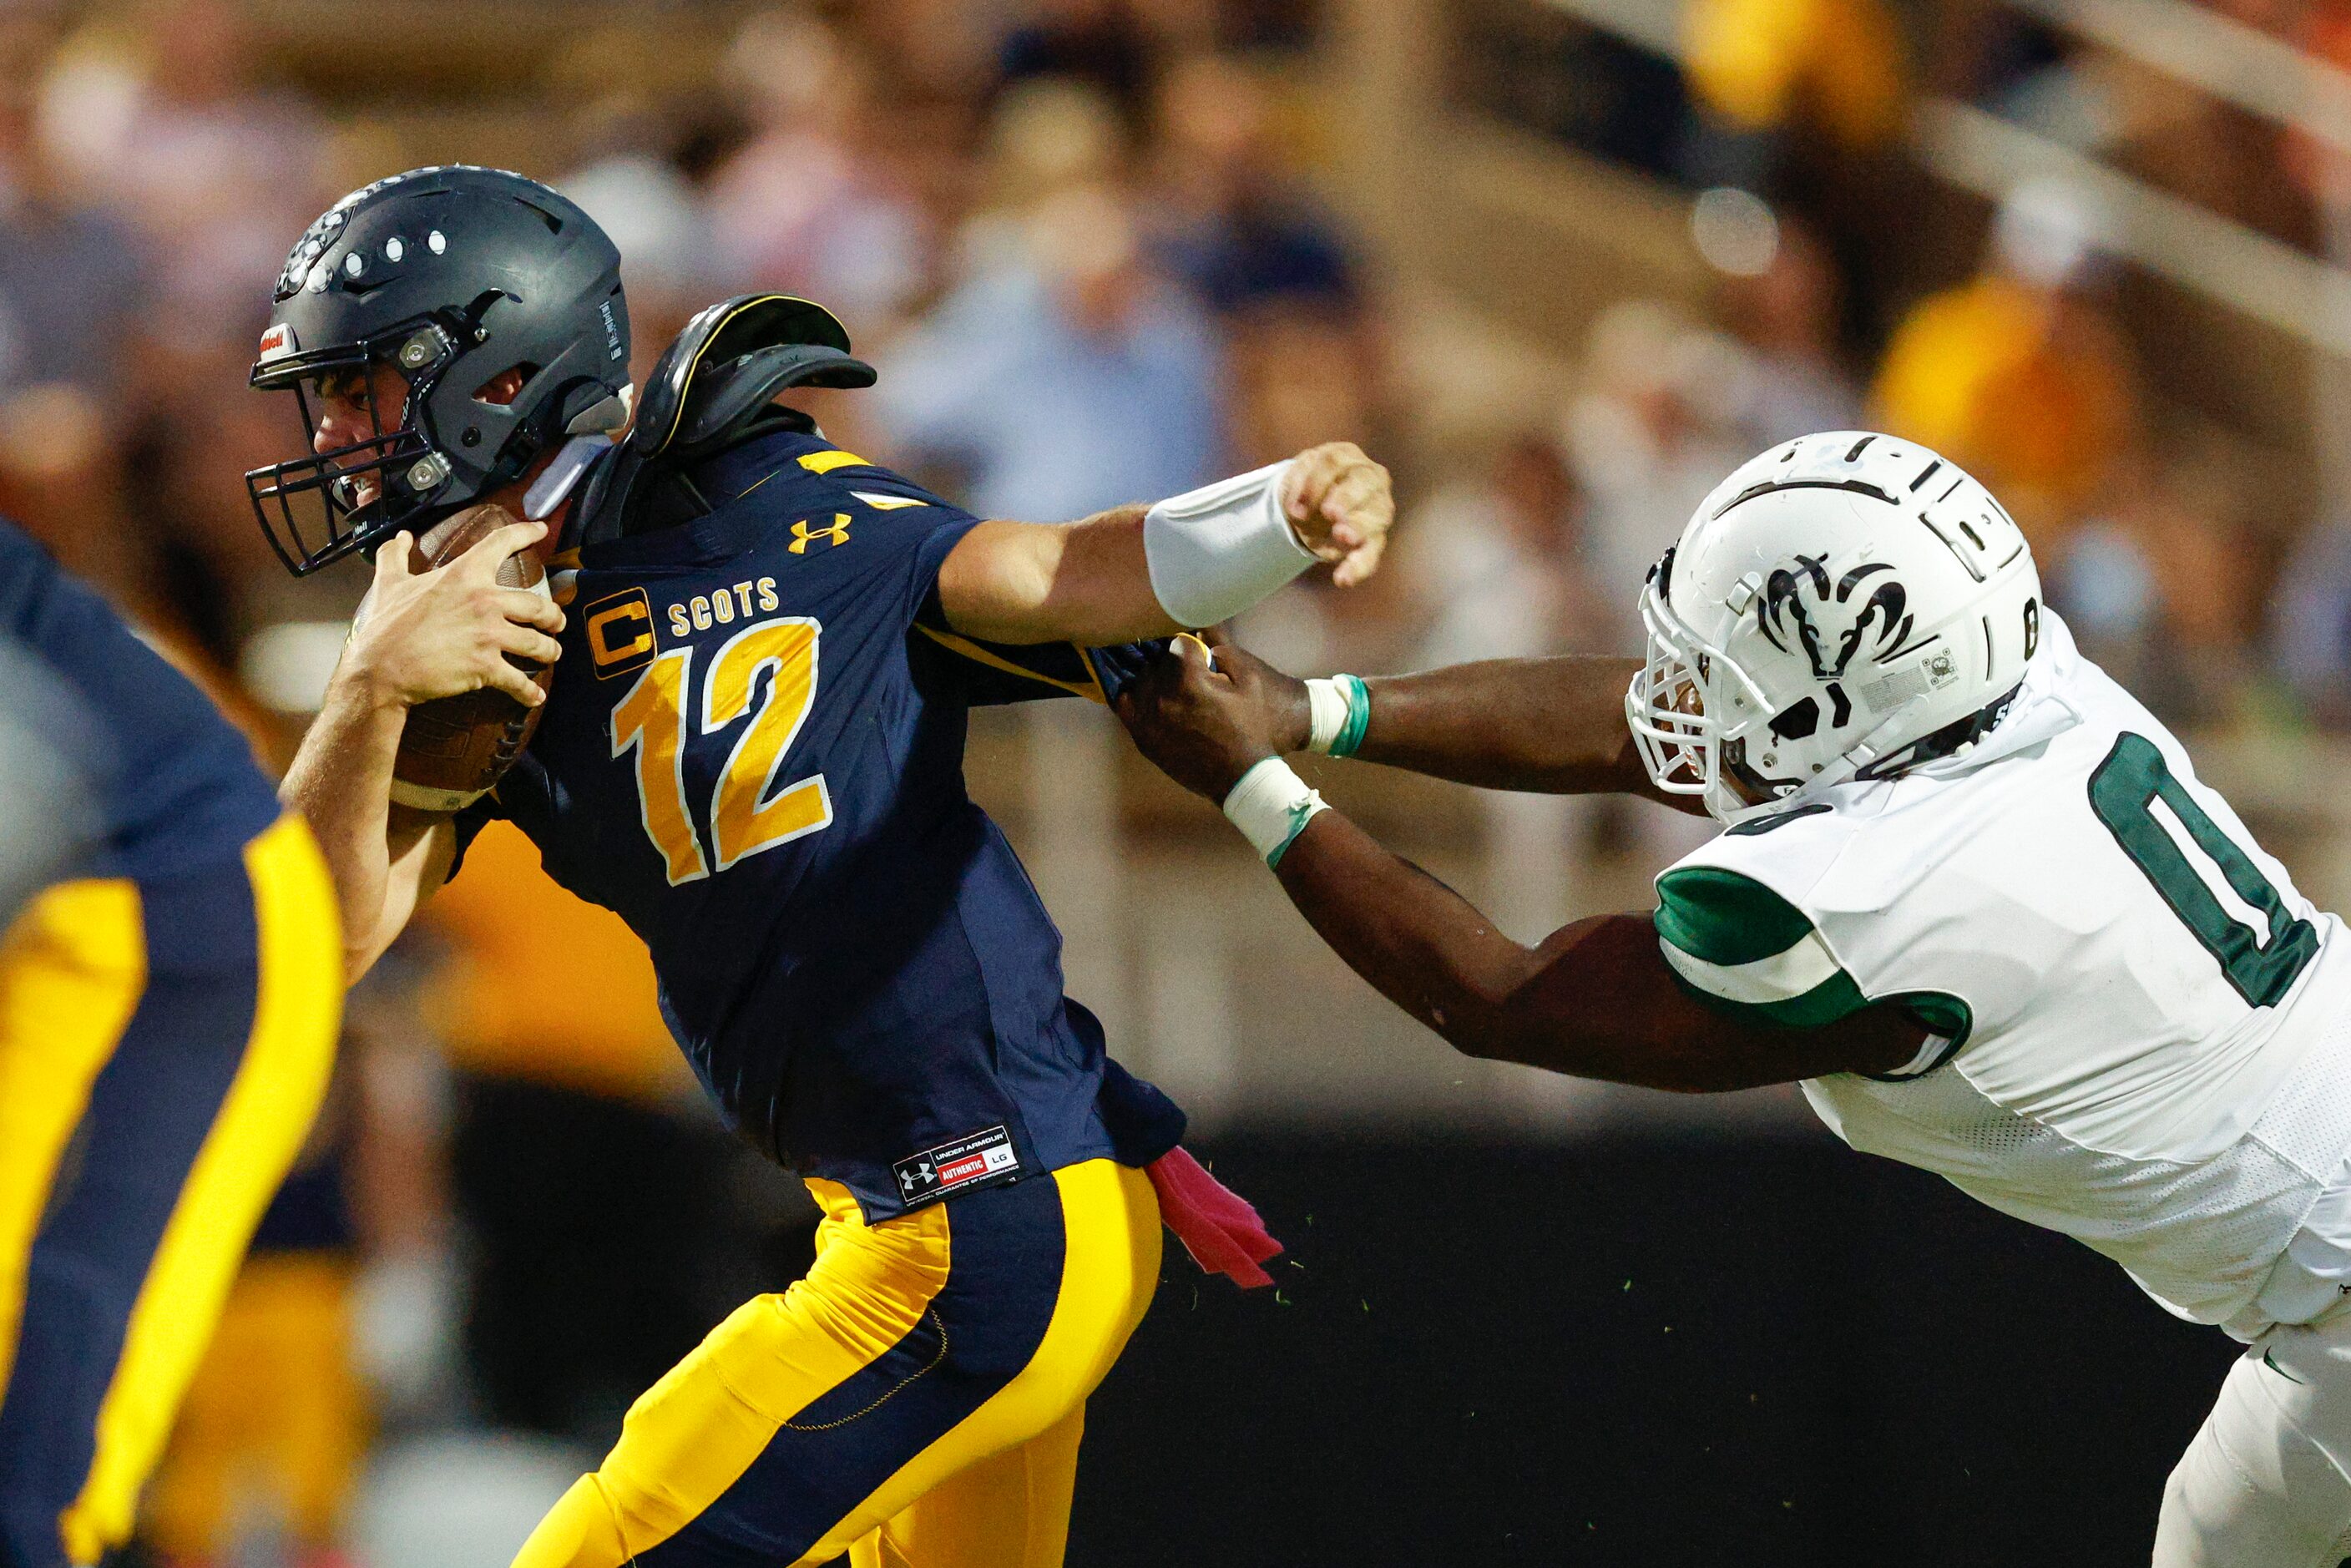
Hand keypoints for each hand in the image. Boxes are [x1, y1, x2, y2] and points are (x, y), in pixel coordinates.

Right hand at [340, 511, 564, 709]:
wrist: (380, 668)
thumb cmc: (385, 625)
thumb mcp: (389, 583)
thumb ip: (396, 556)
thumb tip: (401, 537)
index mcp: (464, 574)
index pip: (501, 543)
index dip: (526, 533)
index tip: (541, 530)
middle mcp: (483, 601)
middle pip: (538, 605)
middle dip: (553, 616)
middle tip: (556, 622)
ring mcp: (488, 635)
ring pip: (538, 642)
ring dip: (550, 650)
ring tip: (552, 653)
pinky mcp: (486, 667)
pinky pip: (520, 681)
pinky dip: (530, 691)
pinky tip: (536, 696)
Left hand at [1115, 631, 1311, 799]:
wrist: (1245, 776)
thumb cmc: (1254, 724)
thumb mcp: (1248, 677)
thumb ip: (1220, 643)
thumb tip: (1197, 624)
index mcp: (1187, 678)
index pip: (1174, 643)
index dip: (1189, 646)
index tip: (1196, 652)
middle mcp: (1160, 697)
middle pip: (1153, 662)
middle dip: (1169, 661)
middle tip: (1185, 668)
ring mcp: (1148, 721)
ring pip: (1137, 681)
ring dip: (1151, 677)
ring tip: (1169, 683)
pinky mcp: (1143, 740)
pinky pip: (1125, 707)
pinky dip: (1133, 696)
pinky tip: (1146, 695)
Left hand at [1281, 442, 1391, 588]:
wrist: (1312, 509)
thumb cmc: (1308, 487)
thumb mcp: (1296, 478)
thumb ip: (1298, 487)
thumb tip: (1299, 511)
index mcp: (1348, 457)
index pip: (1334, 462)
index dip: (1314, 484)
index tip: (1294, 507)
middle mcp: (1371, 479)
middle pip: (1363, 483)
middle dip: (1346, 498)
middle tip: (1330, 512)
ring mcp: (1378, 509)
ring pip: (1375, 517)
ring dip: (1358, 527)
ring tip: (1342, 535)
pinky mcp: (1375, 539)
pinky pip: (1372, 553)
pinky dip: (1358, 567)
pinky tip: (1343, 579)